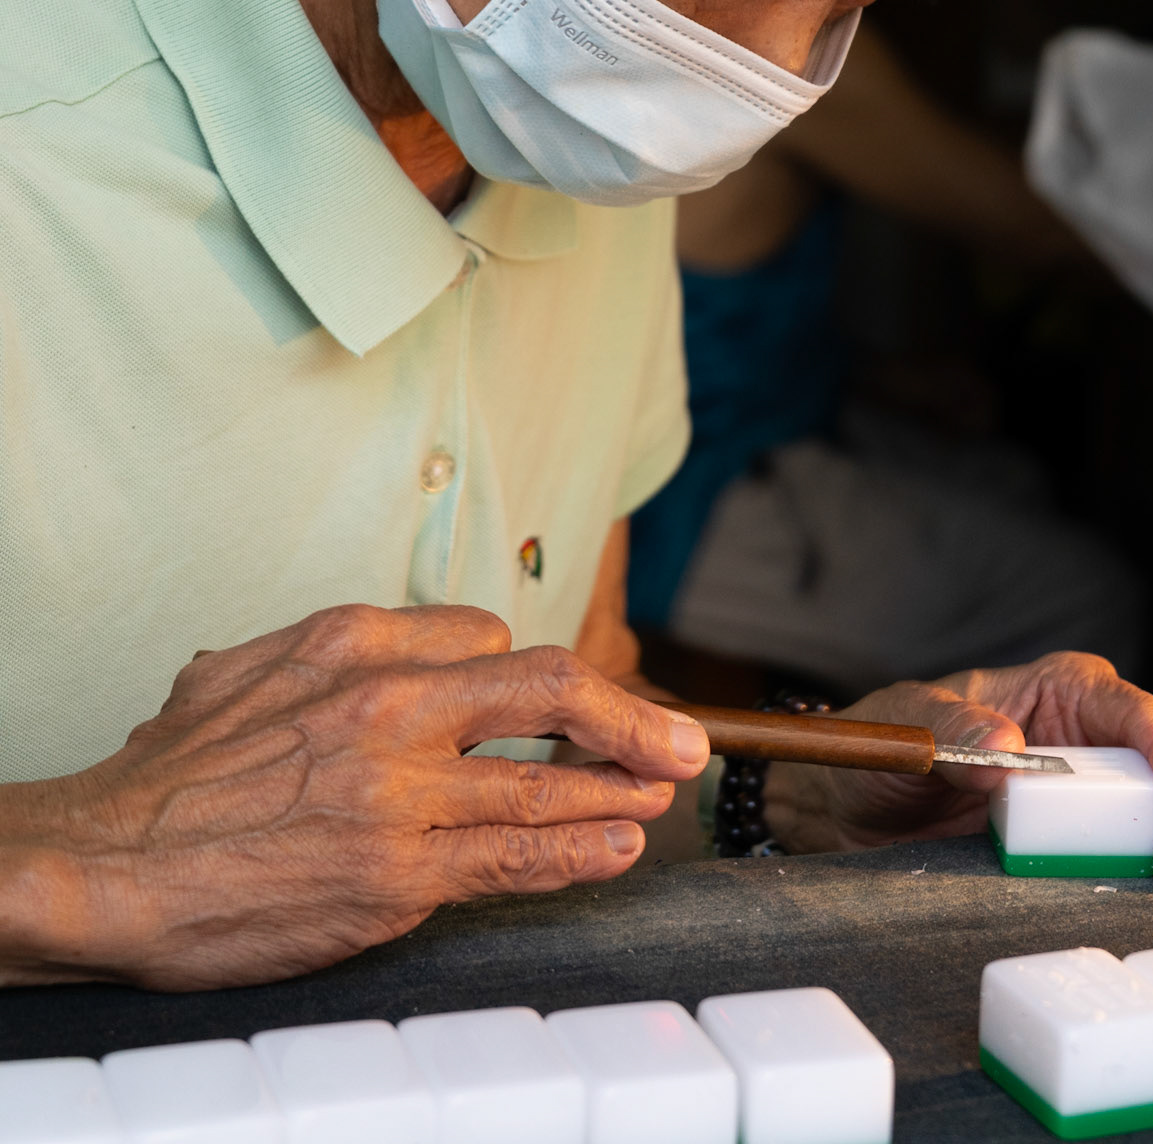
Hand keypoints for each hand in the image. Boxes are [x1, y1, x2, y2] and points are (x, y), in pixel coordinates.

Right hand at [0, 604, 708, 990]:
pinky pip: (512, 858)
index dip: (536, 677)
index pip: (487, 639)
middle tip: (683, 734)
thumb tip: (403, 648)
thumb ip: (335, 649)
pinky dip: (579, 849)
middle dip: (629, 712)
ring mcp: (398, 794)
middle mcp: (389, 705)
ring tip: (667, 787)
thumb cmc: (169, 773)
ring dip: (622, 785)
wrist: (106, 865)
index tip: (567, 701)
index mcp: (355, 642)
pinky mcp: (396, 877)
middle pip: (547, 689)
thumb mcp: (247, 665)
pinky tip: (618, 844)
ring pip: (544, 782)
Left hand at [764, 650, 1152, 890]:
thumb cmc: (883, 738)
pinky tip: (1138, 901)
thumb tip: (1008, 745)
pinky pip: (1099, 864)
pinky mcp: (1056, 850)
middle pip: (1150, 771)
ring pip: (1137, 823)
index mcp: (1052, 691)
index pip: (1128, 710)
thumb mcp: (909, 723)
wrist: (845, 804)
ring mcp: (1070, 802)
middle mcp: (1076, 743)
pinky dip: (1124, 881)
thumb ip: (954, 731)